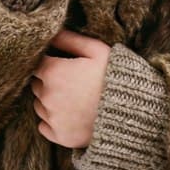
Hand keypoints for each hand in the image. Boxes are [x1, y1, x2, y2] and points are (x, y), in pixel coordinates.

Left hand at [30, 29, 111, 147]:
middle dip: (48, 82)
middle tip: (70, 82)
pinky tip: (70, 115)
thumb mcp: (95, 50)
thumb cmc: (114, 76)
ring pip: (39, 105)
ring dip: (49, 101)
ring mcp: (53, 118)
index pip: (37, 65)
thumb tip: (52, 32)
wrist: (132, 111)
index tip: (64, 65)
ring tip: (73, 98)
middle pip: (37, 85)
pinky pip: (44, 126)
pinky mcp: (59, 137)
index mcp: (53, 72)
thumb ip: (70, 39)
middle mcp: (47, 96)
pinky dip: (52, 121)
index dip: (50, 63)